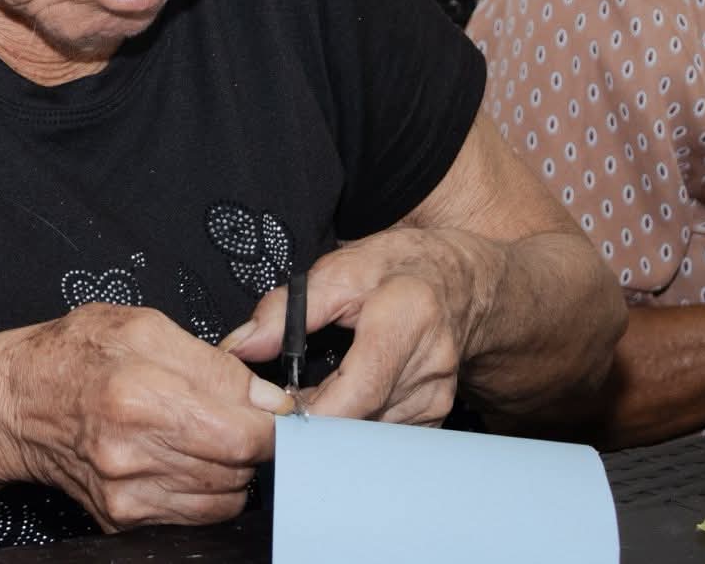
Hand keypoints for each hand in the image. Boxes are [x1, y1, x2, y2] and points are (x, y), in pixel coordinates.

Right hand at [0, 303, 287, 532]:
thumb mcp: (144, 327)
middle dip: (248, 440)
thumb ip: (214, 362)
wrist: (16, 402)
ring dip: (228, 466)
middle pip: (239, 467)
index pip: (245, 433)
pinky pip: (197, 514)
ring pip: (225, 496)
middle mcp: (134, 452)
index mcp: (142, 395)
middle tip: (230, 414)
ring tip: (200, 433)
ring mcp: (128, 492)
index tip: (274, 411)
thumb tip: (268, 398)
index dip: (272, 423)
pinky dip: (203, 489)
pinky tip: (181, 457)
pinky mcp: (123, 518)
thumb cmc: (74, 355)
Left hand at [222, 228, 497, 423]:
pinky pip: (383, 437)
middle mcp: (430, 365)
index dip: (313, 411)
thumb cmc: (399, 268)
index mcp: (407, 318)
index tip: (277, 408)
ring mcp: (437, 396)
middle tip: (283, 403)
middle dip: (314, 420)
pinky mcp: (435, 416)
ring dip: (333, 425)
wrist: (463, 283)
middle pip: (360, 420)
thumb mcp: (339, 268)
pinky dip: (355, 426)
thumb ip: (285, 309)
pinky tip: (341, 403)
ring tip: (309, 398)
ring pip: (368, 435)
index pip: (359, 390)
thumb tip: (241, 346)